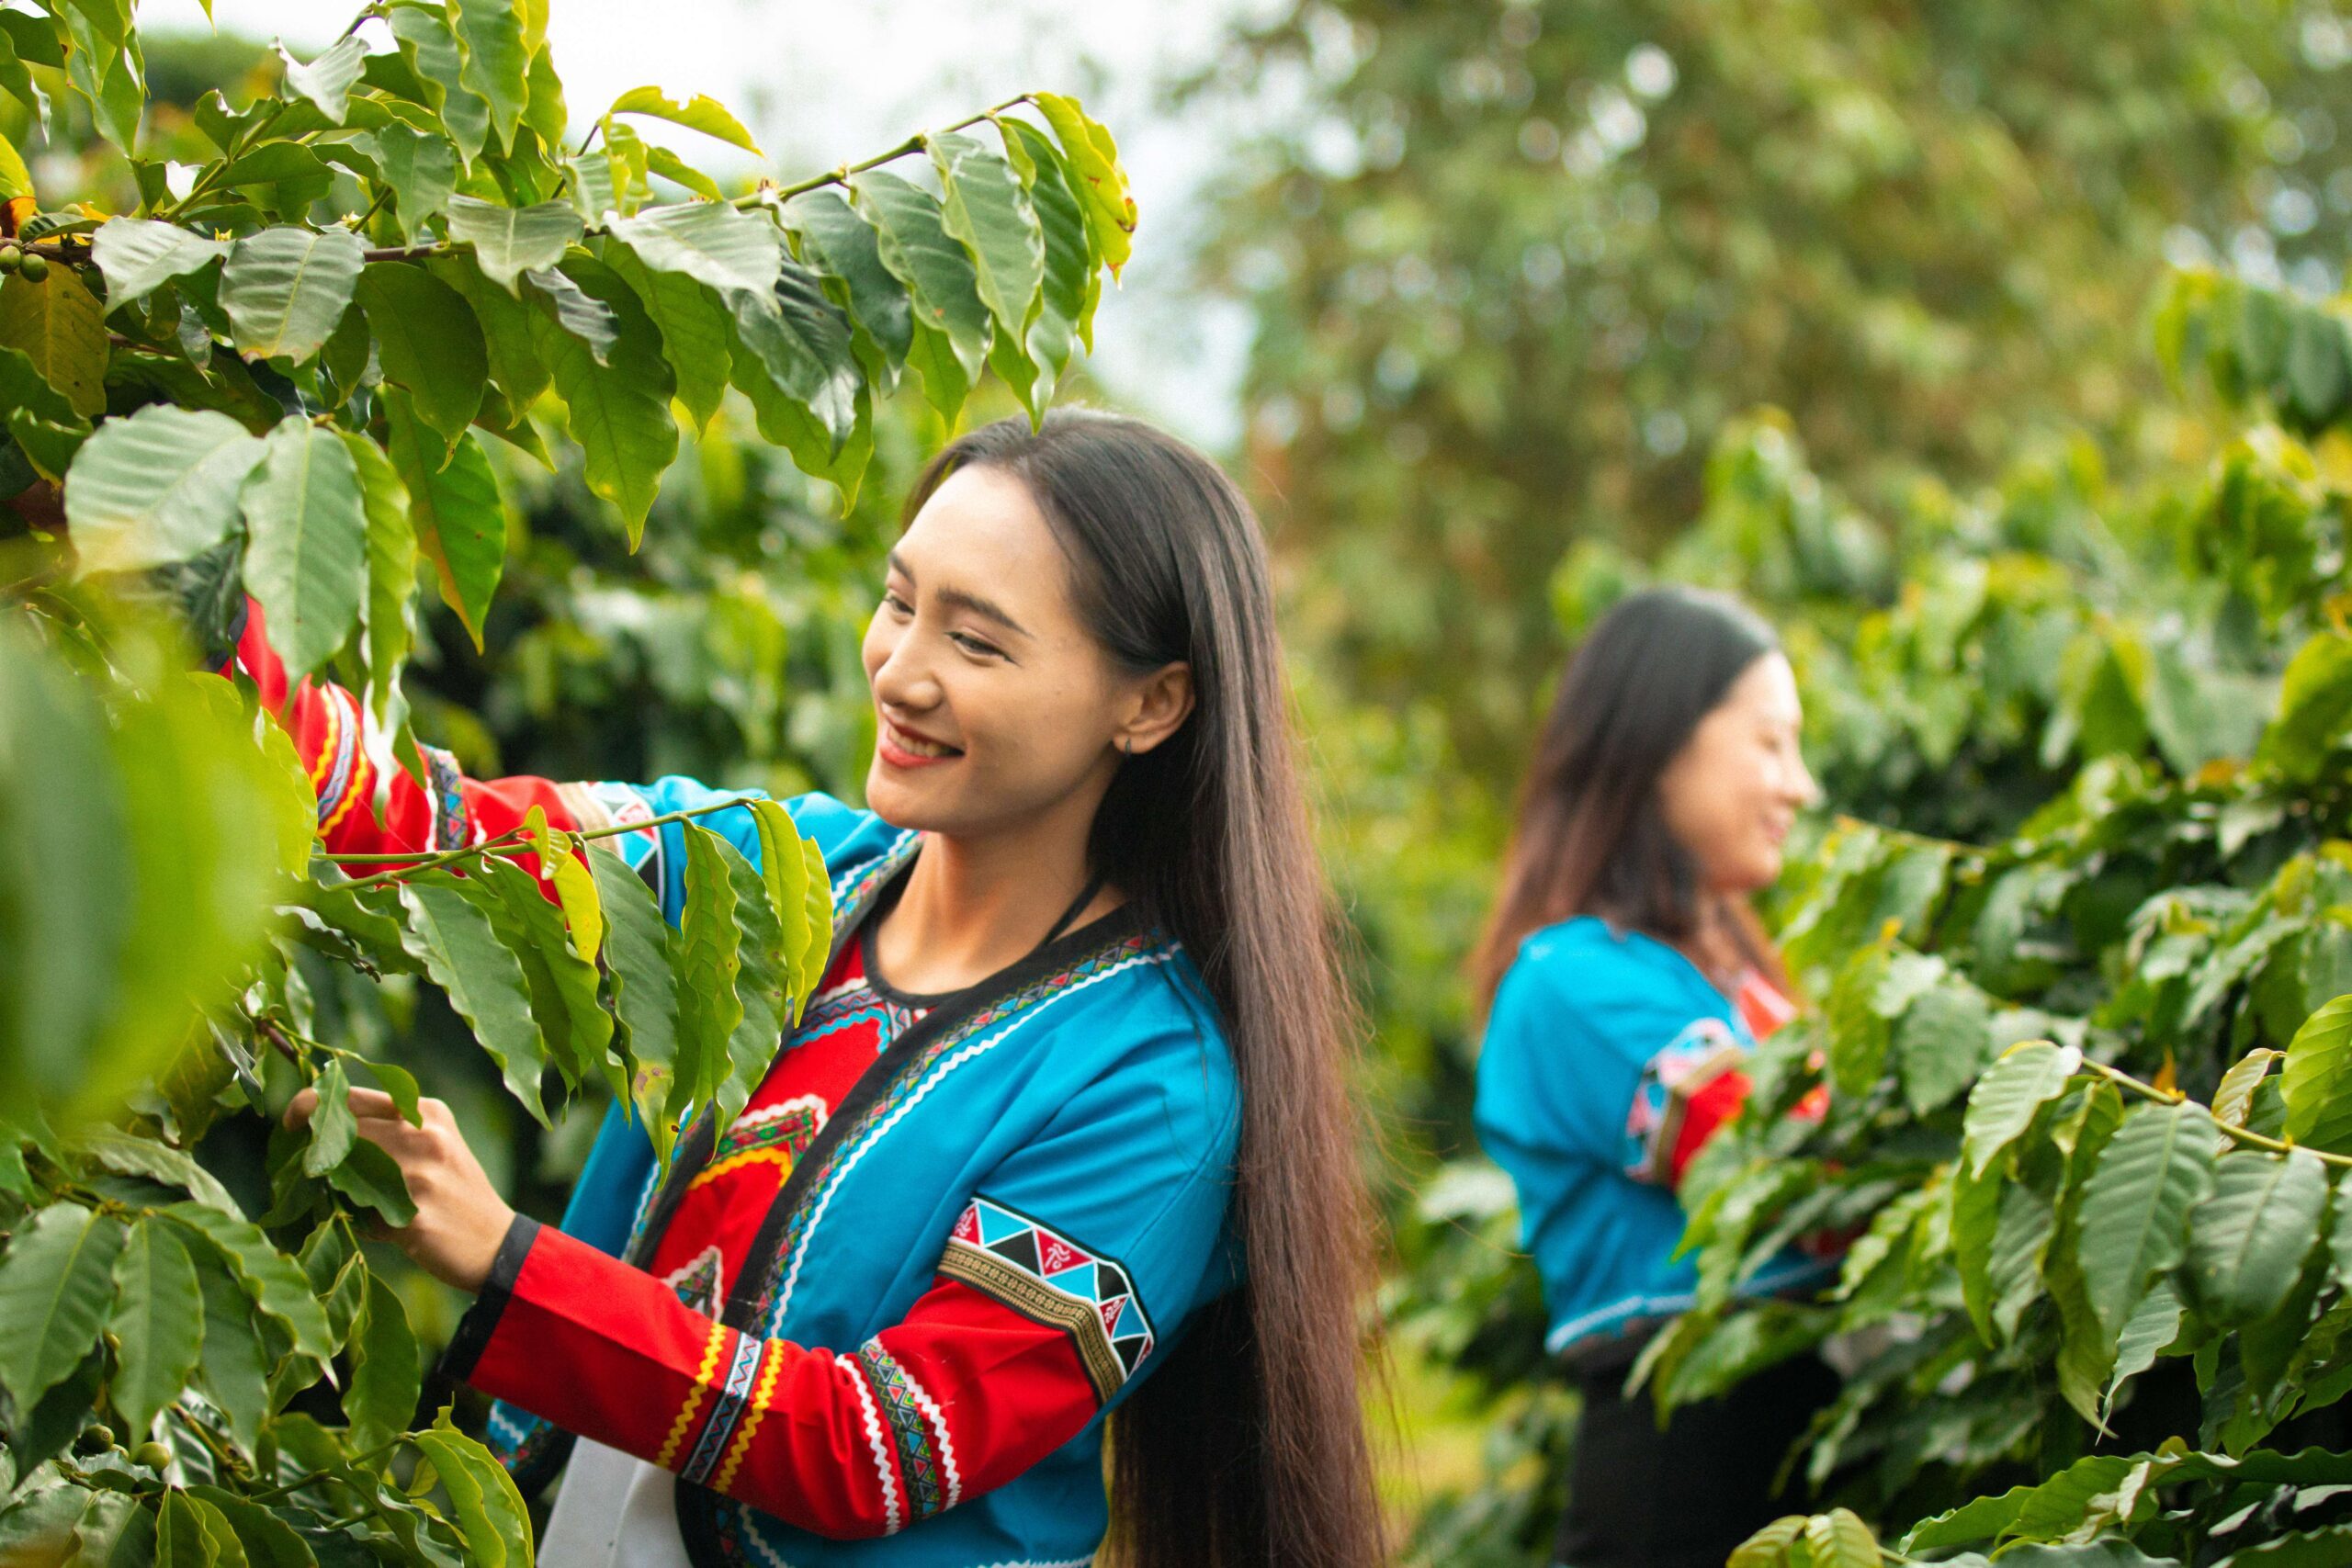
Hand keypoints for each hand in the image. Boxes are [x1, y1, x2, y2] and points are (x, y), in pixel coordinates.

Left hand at [285, 1087, 515, 1292]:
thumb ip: (389, 1132)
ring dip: (337, 1189)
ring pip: (344, 1173)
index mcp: (427, 1111)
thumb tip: (319, 1134)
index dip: (310, 1106)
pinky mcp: (413, 1215)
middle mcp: (423, 1135)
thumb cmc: (456, 1194)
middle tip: (303, 1168)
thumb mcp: (435, 1146)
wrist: (497, 1243)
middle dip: (314, 1150)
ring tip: (355, 1202)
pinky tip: (385, 1230)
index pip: (351, 1096)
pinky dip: (363, 1224)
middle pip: (341, 1132)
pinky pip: (360, 1216)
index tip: (292, 1124)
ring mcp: (418, 1175)